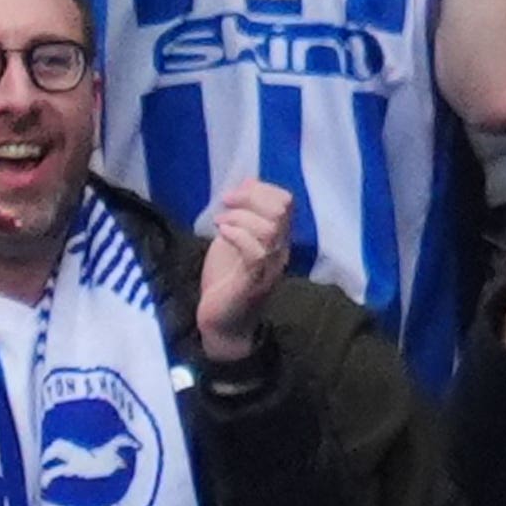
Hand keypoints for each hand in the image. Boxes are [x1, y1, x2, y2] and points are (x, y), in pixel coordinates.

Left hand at [192, 177, 294, 358]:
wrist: (223, 324)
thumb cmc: (226, 282)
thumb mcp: (233, 240)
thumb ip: (243, 214)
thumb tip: (250, 181)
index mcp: (277, 238)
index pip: (286, 201)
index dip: (259, 189)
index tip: (231, 197)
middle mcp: (280, 249)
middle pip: (281, 208)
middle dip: (249, 198)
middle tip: (225, 206)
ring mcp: (270, 265)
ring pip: (270, 227)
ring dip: (239, 218)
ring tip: (219, 224)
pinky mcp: (254, 280)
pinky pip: (256, 251)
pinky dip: (236, 235)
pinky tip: (220, 235)